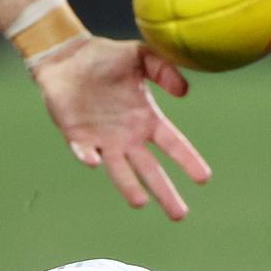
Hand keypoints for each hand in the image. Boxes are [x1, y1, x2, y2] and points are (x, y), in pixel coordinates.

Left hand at [31, 38, 211, 220]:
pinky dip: (88, 157)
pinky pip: (84, 151)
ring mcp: (103, 140)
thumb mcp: (139, 55)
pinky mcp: (77, 137)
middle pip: (150, 170)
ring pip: (119, 170)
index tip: (204, 179)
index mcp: (146, 120)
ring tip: (140, 203)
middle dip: (165, 192)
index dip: (188, 161)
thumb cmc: (104, 57)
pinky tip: (95, 162)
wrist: (66, 56)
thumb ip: (163, 69)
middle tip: (179, 215)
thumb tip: (184, 92)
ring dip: (129, 186)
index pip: (172, 144)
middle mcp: (127, 137)